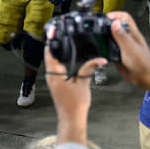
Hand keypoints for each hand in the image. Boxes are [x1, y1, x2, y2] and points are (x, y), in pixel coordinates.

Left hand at [44, 25, 106, 143]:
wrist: (71, 118)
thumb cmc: (75, 103)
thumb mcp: (83, 83)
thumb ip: (89, 69)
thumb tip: (100, 59)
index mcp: (54, 73)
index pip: (50, 52)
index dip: (51, 40)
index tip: (54, 29)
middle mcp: (50, 75)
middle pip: (49, 54)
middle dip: (52, 42)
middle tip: (58, 30)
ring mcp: (52, 78)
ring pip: (51, 60)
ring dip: (54, 49)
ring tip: (60, 38)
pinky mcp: (55, 82)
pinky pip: (54, 66)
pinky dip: (57, 58)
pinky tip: (65, 54)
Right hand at [105, 11, 149, 87]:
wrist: (145, 77)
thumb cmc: (143, 63)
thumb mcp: (130, 47)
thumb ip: (122, 35)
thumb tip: (115, 23)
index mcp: (132, 33)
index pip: (124, 17)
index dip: (115, 14)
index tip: (106, 17)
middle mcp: (127, 38)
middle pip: (115, 26)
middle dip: (106, 24)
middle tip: (98, 26)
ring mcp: (122, 46)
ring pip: (111, 37)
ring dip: (104, 37)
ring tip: (98, 37)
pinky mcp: (118, 54)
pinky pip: (109, 48)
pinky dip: (104, 48)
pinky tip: (102, 49)